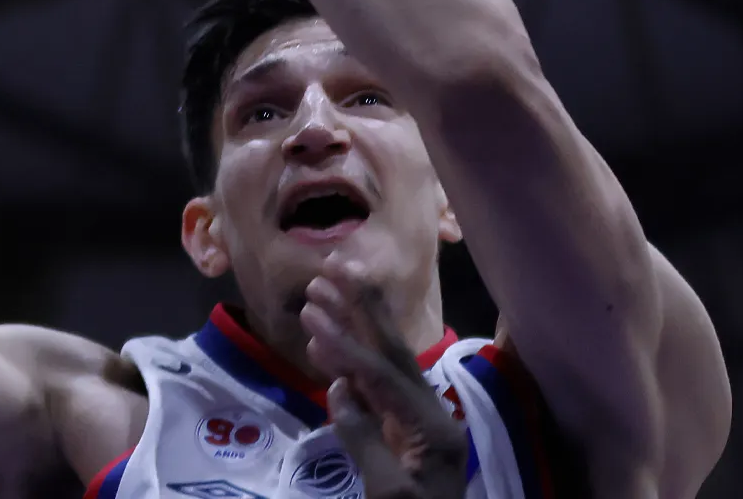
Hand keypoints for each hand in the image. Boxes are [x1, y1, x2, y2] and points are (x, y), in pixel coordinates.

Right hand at [302, 258, 468, 498]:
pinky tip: (331, 343)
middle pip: (393, 352)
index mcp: (432, 429)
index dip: (346, 345)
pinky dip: (354, 361)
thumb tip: (337, 387)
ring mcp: (422, 425)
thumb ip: (364, 441)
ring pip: (387, 364)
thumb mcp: (387, 496)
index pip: (383, 376)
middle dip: (360, 309)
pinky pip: (381, 388)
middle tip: (329, 267)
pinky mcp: (409, 438)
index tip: (310, 317)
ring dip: (356, 325)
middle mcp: (433, 416)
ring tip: (324, 289)